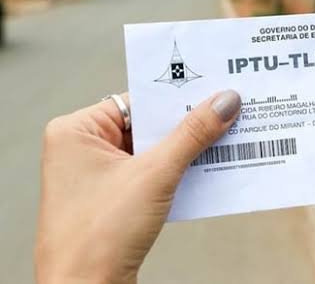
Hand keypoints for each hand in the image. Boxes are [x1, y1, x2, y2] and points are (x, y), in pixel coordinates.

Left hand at [35, 90, 240, 283]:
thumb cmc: (100, 235)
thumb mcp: (155, 175)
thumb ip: (192, 134)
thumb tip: (225, 102)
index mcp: (76, 131)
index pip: (137, 101)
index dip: (177, 97)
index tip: (214, 89)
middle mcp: (82, 149)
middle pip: (147, 125)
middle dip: (186, 125)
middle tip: (227, 113)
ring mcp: (95, 175)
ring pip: (152, 150)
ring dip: (186, 150)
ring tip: (224, 139)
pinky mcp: (111, 198)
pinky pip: (150, 173)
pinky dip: (177, 171)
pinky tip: (206, 169)